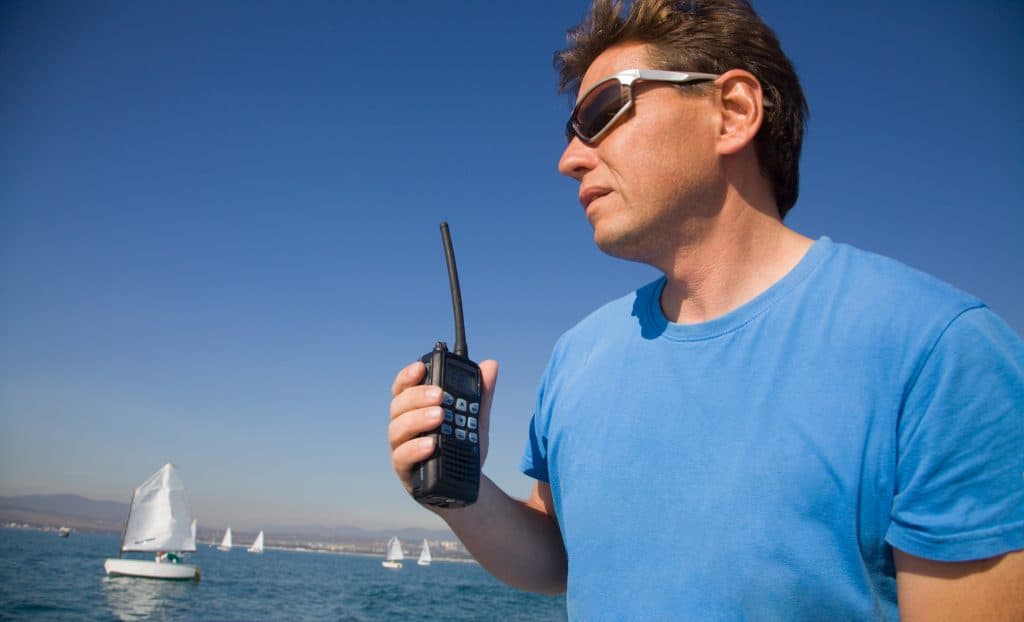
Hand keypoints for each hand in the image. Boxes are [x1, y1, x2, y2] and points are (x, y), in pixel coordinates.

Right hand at [388, 359, 498, 494]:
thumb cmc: (461, 446)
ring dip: (417, 420)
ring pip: (398, 429)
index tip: (421, 367)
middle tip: (440, 395)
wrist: (464, 484)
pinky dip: (415, 449)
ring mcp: (401, 447)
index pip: (403, 387)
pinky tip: (431, 444)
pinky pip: (402, 457)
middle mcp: (403, 426)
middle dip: (418, 397)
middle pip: (399, 405)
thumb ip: (481, 394)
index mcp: (415, 409)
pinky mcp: (405, 470)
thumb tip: (491, 364)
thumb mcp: (476, 419)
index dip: (408, 375)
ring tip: (439, 416)